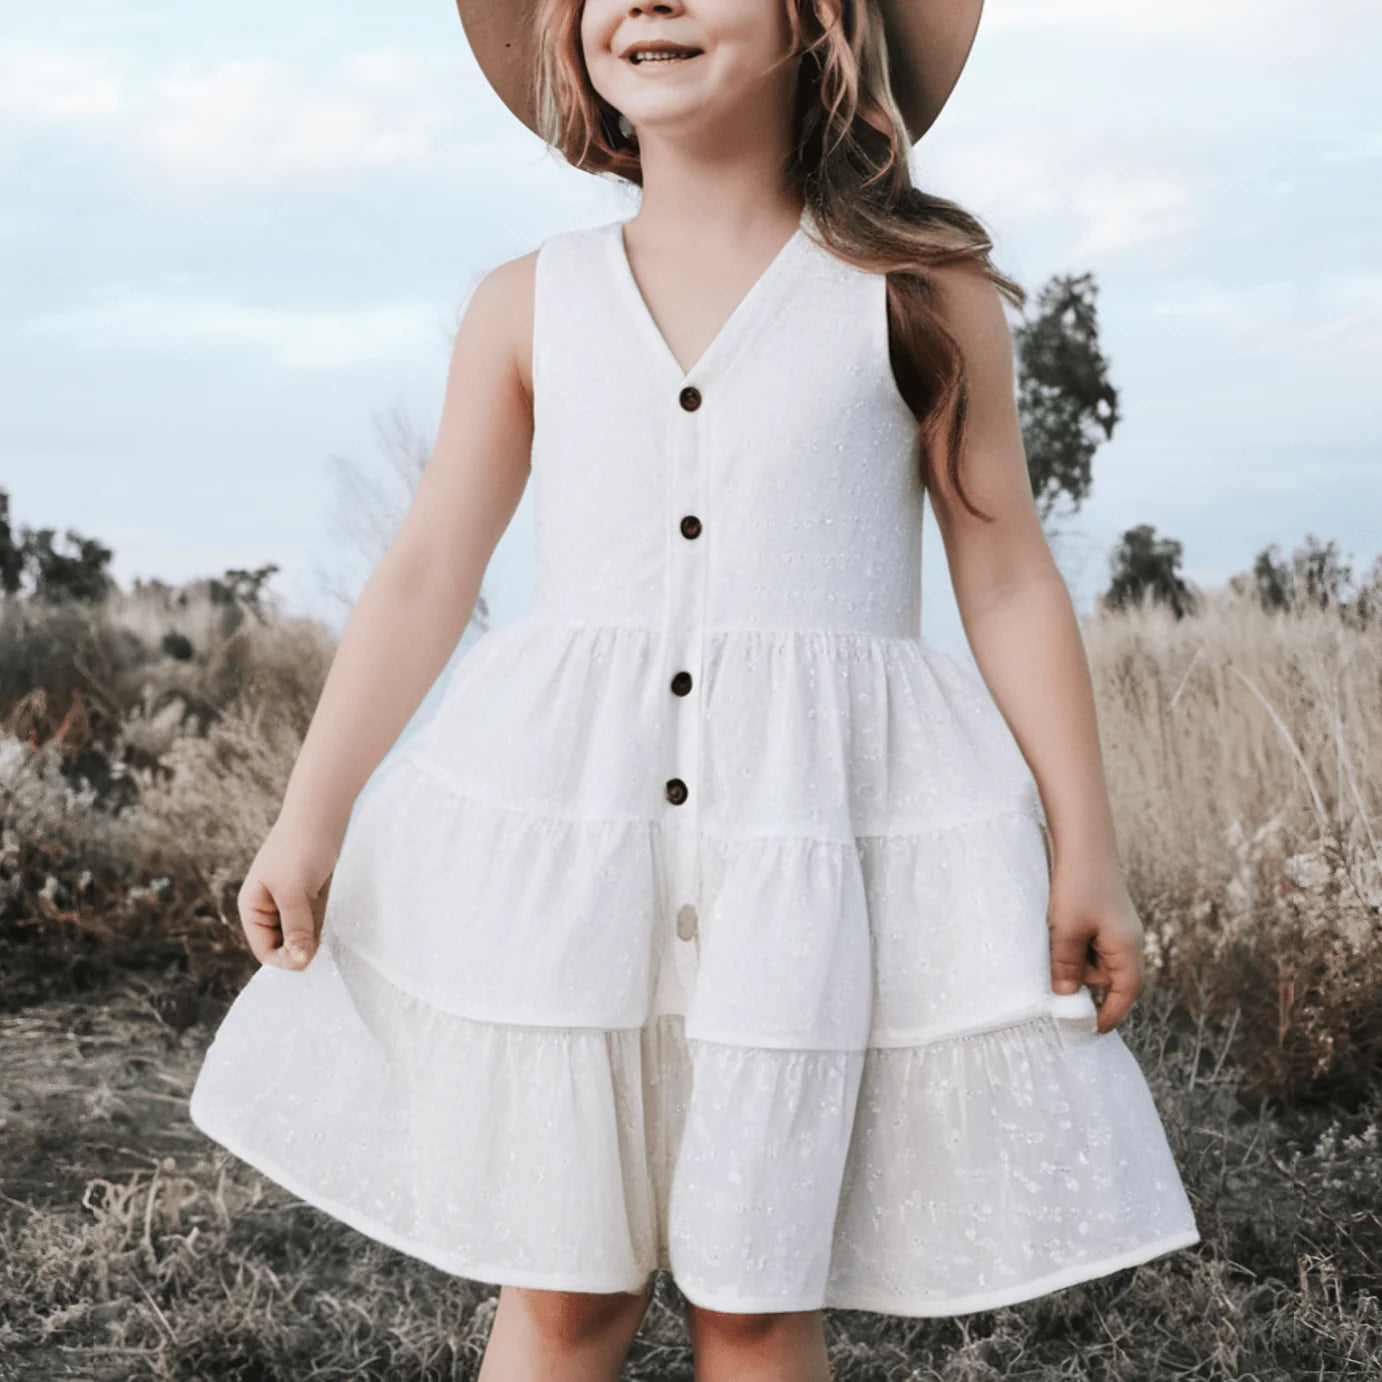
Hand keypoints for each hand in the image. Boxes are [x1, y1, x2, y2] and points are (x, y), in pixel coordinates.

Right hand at [236, 817, 339, 970]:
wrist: (321, 813)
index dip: (284, 959)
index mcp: (253, 908)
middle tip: (319, 935)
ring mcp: (289, 903)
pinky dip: (321, 923)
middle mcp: (268, 909)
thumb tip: (298, 962)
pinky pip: (313, 922)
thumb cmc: (300, 847)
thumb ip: (296, 927)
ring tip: (321, 915)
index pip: (264, 950)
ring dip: (313, 935)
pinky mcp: (308, 897)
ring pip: (301, 936)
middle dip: (300, 947)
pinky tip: (328, 911)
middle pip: (282, 946)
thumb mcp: (294, 891)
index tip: (308, 957)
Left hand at [1047, 858, 1146, 1032]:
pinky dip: (1073, 948)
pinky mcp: (1103, 921)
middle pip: (1107, 982)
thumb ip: (1066, 967)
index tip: (1087, 1031)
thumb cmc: (1078, 885)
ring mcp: (1117, 931)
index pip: (1124, 996)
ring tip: (1054, 942)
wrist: (1083, 843)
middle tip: (1053, 981)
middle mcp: (1128, 944)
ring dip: (1073, 963)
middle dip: (1082, 985)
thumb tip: (1066, 998)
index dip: (1107, 1016)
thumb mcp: (1067, 930)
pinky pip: (1089, 946)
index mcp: (1127, 950)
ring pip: (1094, 963)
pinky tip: (1057, 933)